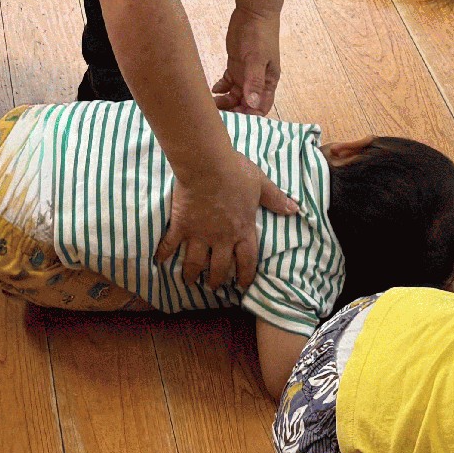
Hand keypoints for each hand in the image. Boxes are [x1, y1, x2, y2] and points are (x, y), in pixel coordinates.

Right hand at [158, 150, 301, 285]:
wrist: (208, 165)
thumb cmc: (236, 172)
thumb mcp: (261, 184)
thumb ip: (276, 199)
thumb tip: (294, 209)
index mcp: (243, 229)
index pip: (247, 260)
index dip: (246, 276)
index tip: (242, 286)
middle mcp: (221, 238)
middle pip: (220, 267)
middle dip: (217, 280)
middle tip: (214, 287)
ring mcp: (199, 234)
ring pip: (195, 263)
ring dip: (192, 274)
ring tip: (190, 281)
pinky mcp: (181, 226)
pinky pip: (170, 245)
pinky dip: (164, 254)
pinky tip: (159, 261)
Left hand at [212, 7, 280, 113]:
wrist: (254, 13)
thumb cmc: (260, 35)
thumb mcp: (256, 58)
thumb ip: (254, 80)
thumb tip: (252, 103)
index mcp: (268, 82)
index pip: (261, 107)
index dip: (249, 116)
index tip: (235, 120)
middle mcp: (257, 81)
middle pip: (246, 105)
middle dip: (234, 111)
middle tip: (218, 115)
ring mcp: (245, 74)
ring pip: (235, 96)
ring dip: (224, 102)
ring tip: (211, 103)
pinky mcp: (235, 66)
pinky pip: (227, 84)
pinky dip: (220, 89)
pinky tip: (213, 89)